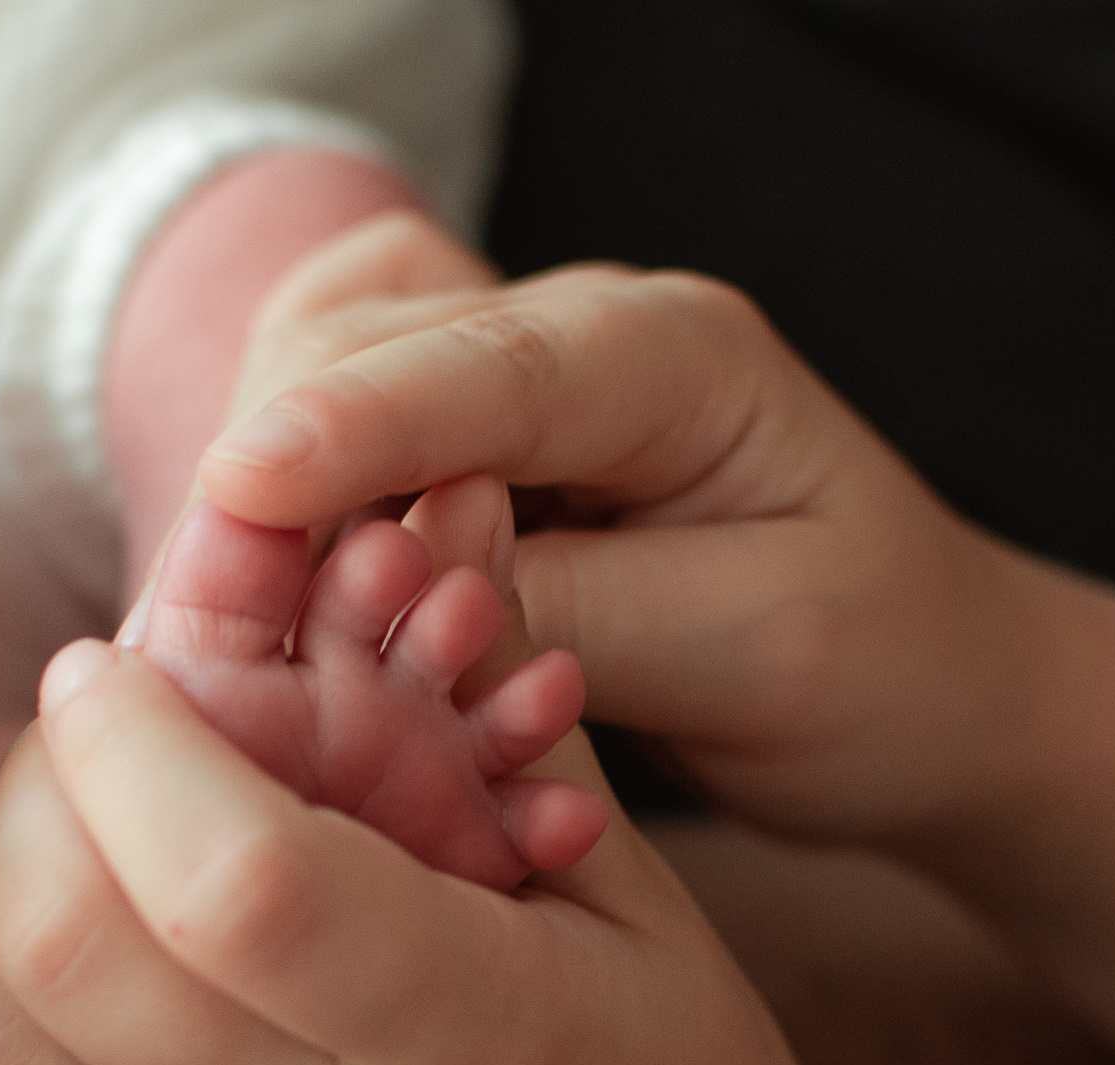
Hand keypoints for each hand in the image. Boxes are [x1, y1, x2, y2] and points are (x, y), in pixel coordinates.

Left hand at [0, 626, 853, 1064]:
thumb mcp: (610, 883)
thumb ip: (447, 714)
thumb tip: (314, 526)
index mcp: (477, 1055)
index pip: (233, 880)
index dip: (137, 737)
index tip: (102, 659)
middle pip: (60, 955)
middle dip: (32, 791)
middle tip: (73, 727)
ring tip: (72, 828)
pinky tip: (60, 948)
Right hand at [201, 209, 1114, 1059]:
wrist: (919, 679)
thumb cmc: (872, 664)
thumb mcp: (751, 648)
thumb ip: (572, 612)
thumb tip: (390, 601)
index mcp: (675, 356)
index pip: (485, 372)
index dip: (348, 429)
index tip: (233, 484)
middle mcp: (570, 336)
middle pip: (355, 362)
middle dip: (262, 488)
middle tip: (195, 640)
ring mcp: (496, 380)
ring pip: (307, 402)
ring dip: (258, 521)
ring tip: (221, 650)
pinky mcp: (446, 446)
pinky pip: (321, 470)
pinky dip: (282, 548)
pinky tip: (266, 633)